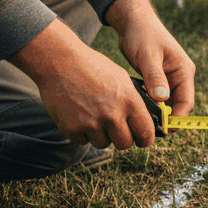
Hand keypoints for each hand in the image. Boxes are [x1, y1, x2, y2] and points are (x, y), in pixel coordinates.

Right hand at [8, 17, 163, 148]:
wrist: (61, 63)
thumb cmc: (94, 68)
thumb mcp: (122, 78)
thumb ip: (134, 100)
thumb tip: (144, 118)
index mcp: (129, 101)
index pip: (145, 132)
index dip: (146, 139)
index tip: (142, 140)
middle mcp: (112, 115)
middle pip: (124, 144)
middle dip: (122, 139)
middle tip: (117, 131)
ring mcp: (91, 123)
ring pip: (103, 144)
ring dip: (101, 136)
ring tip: (95, 117)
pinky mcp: (72, 129)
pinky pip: (83, 141)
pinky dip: (83, 133)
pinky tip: (80, 116)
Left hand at [105, 0, 195, 128]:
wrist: (133, 22)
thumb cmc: (142, 35)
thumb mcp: (148, 56)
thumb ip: (155, 77)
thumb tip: (162, 100)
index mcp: (183, 70)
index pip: (186, 102)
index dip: (176, 118)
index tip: (163, 130)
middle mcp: (180, 76)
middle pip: (178, 106)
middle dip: (167, 120)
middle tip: (149, 132)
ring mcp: (169, 78)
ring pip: (168, 104)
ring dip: (158, 114)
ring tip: (142, 124)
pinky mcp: (158, 79)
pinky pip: (158, 98)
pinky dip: (151, 106)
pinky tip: (137, 111)